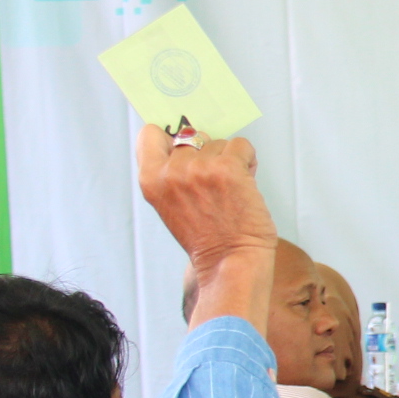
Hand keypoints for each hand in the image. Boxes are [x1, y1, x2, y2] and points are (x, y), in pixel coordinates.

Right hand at [136, 126, 276, 330]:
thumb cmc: (207, 239)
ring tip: (231, 190)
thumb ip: (173, 175)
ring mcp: (199, 168)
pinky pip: (242, 146)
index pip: (150, 134)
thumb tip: (193, 142)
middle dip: (207, 154)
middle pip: (192, 137)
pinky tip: (245, 185)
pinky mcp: (228, 168)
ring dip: (230, 161)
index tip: (187, 151)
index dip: (171, 139)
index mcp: (151, 180)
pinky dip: (248, 161)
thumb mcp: (172, 205)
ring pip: (219, 142)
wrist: (230, 263)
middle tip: (215, 183)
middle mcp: (172, 171)